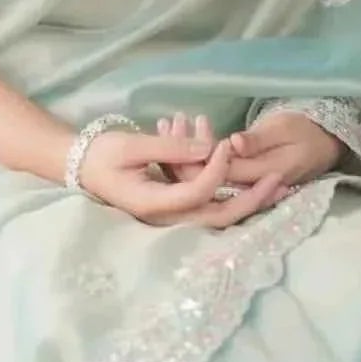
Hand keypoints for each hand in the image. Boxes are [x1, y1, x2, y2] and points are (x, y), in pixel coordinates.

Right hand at [77, 121, 288, 228]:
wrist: (80, 166)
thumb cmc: (100, 155)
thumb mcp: (131, 146)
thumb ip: (169, 148)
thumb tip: (207, 147)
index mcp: (154, 205)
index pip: (198, 192)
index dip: (216, 169)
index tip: (226, 144)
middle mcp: (167, 217)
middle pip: (219, 216)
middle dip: (252, 200)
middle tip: (280, 181)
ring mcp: (173, 215)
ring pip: (219, 213)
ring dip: (248, 197)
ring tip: (277, 182)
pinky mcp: (177, 206)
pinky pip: (209, 203)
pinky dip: (230, 190)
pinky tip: (250, 178)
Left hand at [158, 109, 343, 188]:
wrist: (323, 144)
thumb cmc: (305, 132)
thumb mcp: (284, 130)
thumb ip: (258, 140)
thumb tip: (232, 144)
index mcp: (258, 176)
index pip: (217, 173)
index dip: (193, 154)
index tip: (176, 127)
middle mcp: (246, 188)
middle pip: (204, 179)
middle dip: (181, 154)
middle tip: (166, 122)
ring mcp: (241, 187)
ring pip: (204, 176)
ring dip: (183, 153)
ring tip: (167, 121)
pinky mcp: (238, 180)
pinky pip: (210, 172)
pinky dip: (194, 154)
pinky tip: (177, 132)